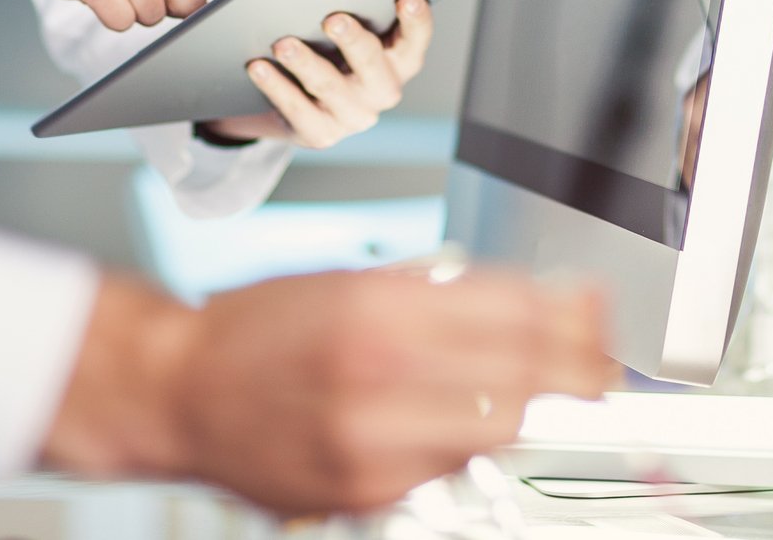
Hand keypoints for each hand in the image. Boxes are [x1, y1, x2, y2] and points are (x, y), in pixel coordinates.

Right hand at [41, 269, 614, 516]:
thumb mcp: (345, 280)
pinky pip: (449, 467)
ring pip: (495, 431)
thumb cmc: (253, 329)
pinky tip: (459, 418)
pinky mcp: (365, 491)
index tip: (593, 310)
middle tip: (593, 359)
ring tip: (529, 386)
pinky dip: (466, 441)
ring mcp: (372, 444)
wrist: (180, 392)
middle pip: (520, 379)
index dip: (570, 313)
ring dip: (522, 405)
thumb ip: (436, 289)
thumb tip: (526, 297)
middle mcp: (377, 378)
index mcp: (375, 310)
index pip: (513, 314)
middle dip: (570, 367)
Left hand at [205, 0, 433, 148]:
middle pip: (372, 63)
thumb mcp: (347, 32)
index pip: (416, 39)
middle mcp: (382, 89)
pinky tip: (258, 66)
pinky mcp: (320, 134)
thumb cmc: (329, 50)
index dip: (416, 20)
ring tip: (282, 43)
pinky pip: (296, 109)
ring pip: (329, 87)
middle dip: (353, 40)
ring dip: (305, 63)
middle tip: (332, 19)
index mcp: (399, 59)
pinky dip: (276, 86)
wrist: (301, 102)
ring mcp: (353, 115)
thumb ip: (352, 9)